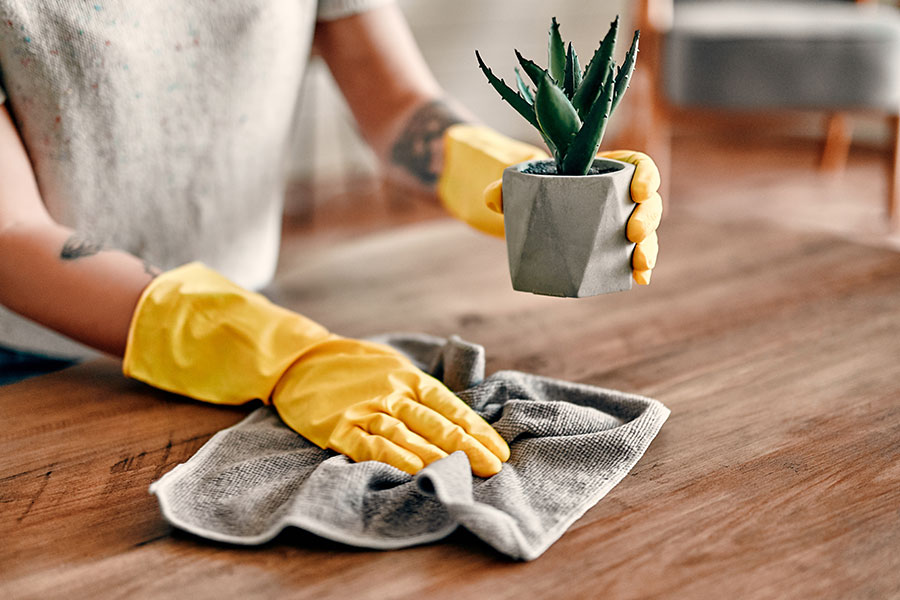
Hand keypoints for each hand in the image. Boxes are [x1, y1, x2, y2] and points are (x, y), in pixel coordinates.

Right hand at [272, 337, 508, 476]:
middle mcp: (391, 393)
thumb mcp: (395, 367)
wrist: (300, 361)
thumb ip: (422, 391)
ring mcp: (364, 410)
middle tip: (492, 468)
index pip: (452, 407)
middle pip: (436, 424)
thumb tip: (459, 419)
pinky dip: (394, 459)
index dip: (477, 431)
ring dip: (437, 457)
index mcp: (409, 378)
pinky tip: (415, 472)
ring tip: (462, 474)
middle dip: (468, 448)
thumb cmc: (356, 368)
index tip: (499, 451)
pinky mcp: (338, 428)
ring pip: (408, 436)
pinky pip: (370, 446)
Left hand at [483, 149, 661, 284]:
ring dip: (648, 248)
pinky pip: (633, 256)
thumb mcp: (520, 186)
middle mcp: (619, 196)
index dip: (646, 176)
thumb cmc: (535, 191)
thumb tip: (491, 198)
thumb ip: (505, 188)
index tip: (638, 190)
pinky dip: (639, 267)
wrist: (531, 215)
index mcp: (606, 169)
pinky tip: (640, 279)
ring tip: (640, 264)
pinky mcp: (614, 248)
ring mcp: (619, 223)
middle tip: (633, 233)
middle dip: (647, 218)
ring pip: (646, 232)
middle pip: (648, 202)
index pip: (637, 165)